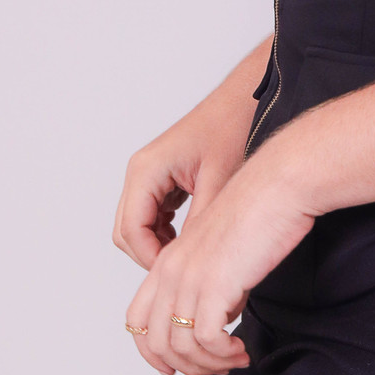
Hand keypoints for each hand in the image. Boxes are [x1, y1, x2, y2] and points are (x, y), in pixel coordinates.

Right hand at [113, 93, 252, 272]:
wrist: (246, 98)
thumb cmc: (234, 127)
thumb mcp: (219, 182)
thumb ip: (198, 225)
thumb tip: (192, 268)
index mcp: (147, 169)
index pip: (131, 231)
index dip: (151, 260)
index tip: (177, 276)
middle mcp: (141, 171)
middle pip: (127, 232)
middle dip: (150, 255)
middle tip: (183, 272)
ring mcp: (150, 174)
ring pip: (138, 225)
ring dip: (158, 245)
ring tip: (190, 257)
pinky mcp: (163, 177)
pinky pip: (153, 215)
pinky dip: (166, 232)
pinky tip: (192, 237)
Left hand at [125, 150, 314, 374]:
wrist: (279, 186)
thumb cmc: (259, 211)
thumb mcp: (221, 250)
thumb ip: (211, 283)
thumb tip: (218, 319)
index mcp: (169, 259)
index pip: (137, 318)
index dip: (151, 351)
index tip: (175, 366)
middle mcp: (173, 270)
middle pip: (154, 341)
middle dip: (183, 365)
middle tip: (215, 366)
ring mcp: (191, 277)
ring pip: (179, 348)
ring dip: (208, 364)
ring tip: (233, 359)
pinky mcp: (215, 285)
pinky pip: (206, 341)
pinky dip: (223, 355)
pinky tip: (241, 350)